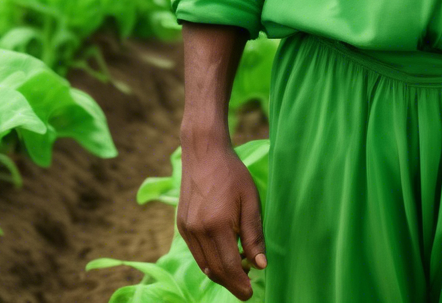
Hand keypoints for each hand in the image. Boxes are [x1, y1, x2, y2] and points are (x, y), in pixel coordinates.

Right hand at [177, 132, 266, 299]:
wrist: (204, 152)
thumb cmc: (232, 173)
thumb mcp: (251, 200)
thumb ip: (254, 234)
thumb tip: (260, 265)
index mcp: (216, 225)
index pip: (229, 266)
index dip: (240, 284)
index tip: (251, 293)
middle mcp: (197, 231)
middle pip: (214, 270)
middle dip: (231, 283)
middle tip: (247, 287)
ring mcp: (186, 229)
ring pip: (204, 264)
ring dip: (221, 273)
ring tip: (240, 271)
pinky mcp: (181, 226)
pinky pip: (196, 253)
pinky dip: (210, 260)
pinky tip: (225, 255)